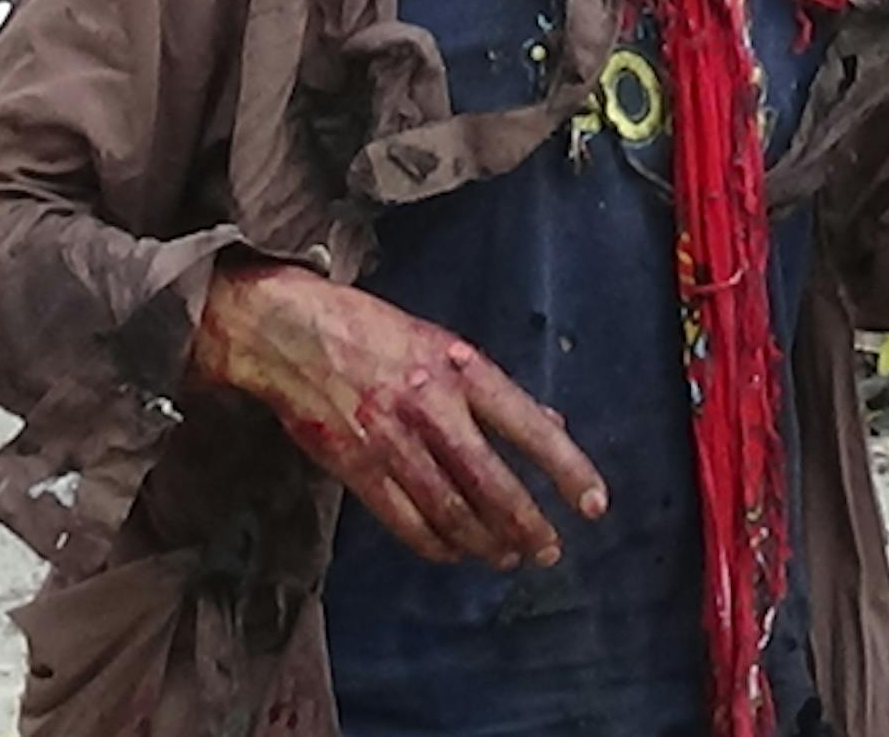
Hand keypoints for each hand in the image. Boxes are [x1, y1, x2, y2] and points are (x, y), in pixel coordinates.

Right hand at [194, 263, 607, 569]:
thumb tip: (553, 423)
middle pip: (492, 483)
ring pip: (452, 511)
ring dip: (487, 542)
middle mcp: (431, 406)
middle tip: (550, 548)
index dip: (567, 469)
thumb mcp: (445, 344)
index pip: (529, 426)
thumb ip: (495, 391)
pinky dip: (438, 544)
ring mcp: (392, 441)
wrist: (294, 333)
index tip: (594, 503)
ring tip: (509, 556)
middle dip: (528, 524)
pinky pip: (407, 522)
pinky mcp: (357, 468)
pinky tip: (456, 552)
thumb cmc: (377, 334)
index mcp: (461, 368)